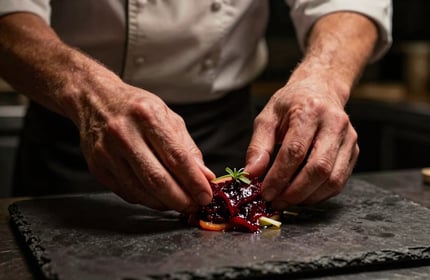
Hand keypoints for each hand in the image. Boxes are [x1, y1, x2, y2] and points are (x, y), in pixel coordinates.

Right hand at [75, 77, 214, 213]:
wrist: (95, 100)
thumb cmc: (137, 108)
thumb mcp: (168, 117)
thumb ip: (187, 148)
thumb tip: (205, 176)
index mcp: (147, 117)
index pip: (176, 157)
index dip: (194, 181)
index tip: (206, 195)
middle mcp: (124, 134)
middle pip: (157, 179)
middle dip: (181, 199)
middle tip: (194, 206)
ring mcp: (107, 152)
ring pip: (141, 191)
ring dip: (164, 203)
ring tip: (179, 203)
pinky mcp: (98, 167)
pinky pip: (127, 193)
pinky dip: (147, 200)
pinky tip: (157, 196)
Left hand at [245, 73, 358, 208]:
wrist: (320, 90)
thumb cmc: (291, 104)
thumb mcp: (267, 117)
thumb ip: (258, 146)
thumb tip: (251, 173)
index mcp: (310, 110)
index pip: (295, 151)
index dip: (279, 176)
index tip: (265, 192)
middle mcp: (334, 123)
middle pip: (318, 168)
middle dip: (295, 191)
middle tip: (276, 201)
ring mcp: (348, 138)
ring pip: (332, 179)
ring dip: (308, 196)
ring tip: (287, 200)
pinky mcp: (354, 151)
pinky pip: (339, 181)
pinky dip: (319, 194)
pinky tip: (302, 195)